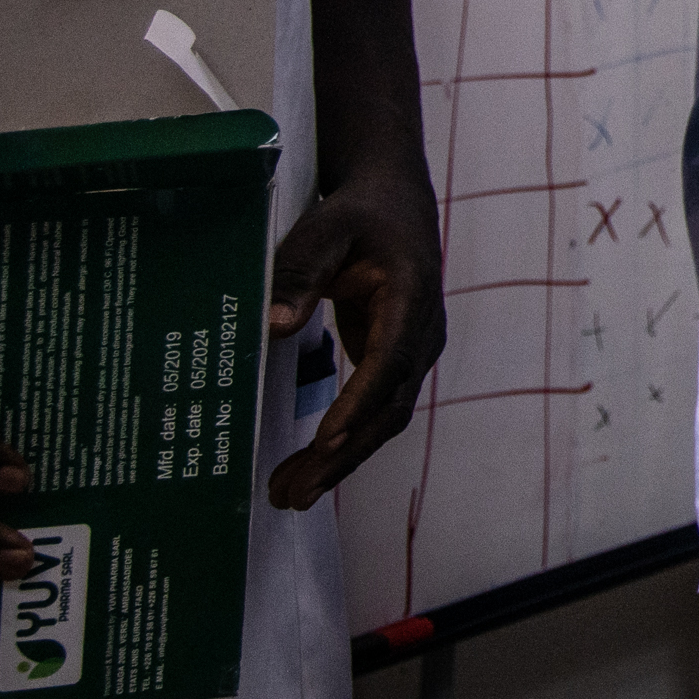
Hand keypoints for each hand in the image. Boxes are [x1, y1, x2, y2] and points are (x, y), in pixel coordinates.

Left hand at [263, 156, 445, 512]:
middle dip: (343, 455)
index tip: (325, 440)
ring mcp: (413, 351)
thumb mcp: (324, 229)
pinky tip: (308, 465)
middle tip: (293, 493)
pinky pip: (375, 411)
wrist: (394, 203)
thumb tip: (275, 327)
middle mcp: (422, 333)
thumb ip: (301, 272)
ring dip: (341, 460)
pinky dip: (344, 442)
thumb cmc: (358, 214)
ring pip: (385, 418)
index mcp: (412, 296)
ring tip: (289, 494)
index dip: (358, 404)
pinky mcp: (396, 361)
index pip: (389, 360)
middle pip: (390, 407)